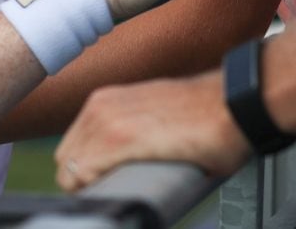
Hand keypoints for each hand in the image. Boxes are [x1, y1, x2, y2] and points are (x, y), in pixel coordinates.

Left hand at [55, 70, 252, 190]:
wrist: (230, 104)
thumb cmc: (202, 114)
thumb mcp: (152, 117)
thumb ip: (130, 136)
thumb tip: (121, 166)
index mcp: (104, 101)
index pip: (71, 148)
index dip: (84, 174)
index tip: (103, 186)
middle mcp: (99, 106)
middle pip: (65, 161)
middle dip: (83, 182)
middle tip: (112, 192)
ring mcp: (107, 120)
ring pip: (70, 172)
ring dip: (90, 187)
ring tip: (121, 193)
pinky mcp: (121, 138)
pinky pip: (84, 174)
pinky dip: (95, 190)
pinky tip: (119, 192)